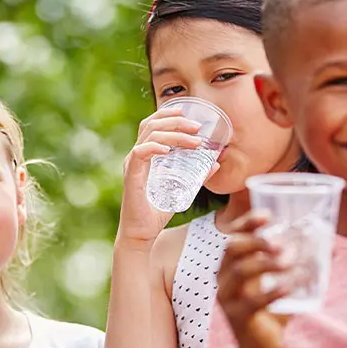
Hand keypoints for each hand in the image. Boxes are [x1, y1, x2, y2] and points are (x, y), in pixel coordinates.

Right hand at [117, 106, 215, 244]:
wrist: (142, 234)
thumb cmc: (157, 212)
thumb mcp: (182, 190)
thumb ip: (196, 175)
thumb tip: (215, 163)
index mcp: (146, 155)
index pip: (153, 124)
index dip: (169, 114)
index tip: (190, 114)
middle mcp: (136, 156)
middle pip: (151, 124)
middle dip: (176, 120)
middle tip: (197, 126)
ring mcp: (132, 165)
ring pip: (149, 135)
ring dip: (174, 133)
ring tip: (193, 140)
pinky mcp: (131, 176)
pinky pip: (140, 153)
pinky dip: (155, 147)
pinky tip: (169, 150)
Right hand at [217, 211, 291, 347]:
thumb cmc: (273, 308)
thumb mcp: (285, 281)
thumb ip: (304, 262)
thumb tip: (333, 244)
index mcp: (231, 263)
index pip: (232, 235)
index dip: (247, 222)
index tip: (268, 215)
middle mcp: (223, 276)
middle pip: (231, 248)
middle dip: (256, 240)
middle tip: (280, 242)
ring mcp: (227, 297)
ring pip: (240, 271)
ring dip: (267, 263)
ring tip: (290, 261)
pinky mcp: (238, 316)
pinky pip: (253, 300)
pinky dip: (274, 290)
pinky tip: (291, 286)